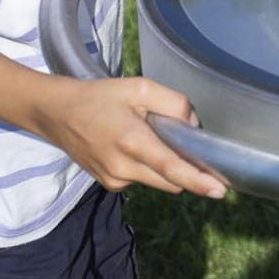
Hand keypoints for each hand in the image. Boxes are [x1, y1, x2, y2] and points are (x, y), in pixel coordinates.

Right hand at [31, 75, 228, 197]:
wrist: (57, 114)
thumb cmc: (101, 97)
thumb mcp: (140, 88)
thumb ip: (174, 104)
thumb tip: (193, 127)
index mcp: (132, 141)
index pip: (172, 168)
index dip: (199, 180)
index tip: (220, 191)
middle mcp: (123, 168)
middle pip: (172, 180)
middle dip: (186, 168)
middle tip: (182, 141)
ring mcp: (115, 180)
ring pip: (158, 180)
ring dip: (164, 165)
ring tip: (145, 135)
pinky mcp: (110, 184)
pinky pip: (142, 178)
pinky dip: (148, 165)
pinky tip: (132, 144)